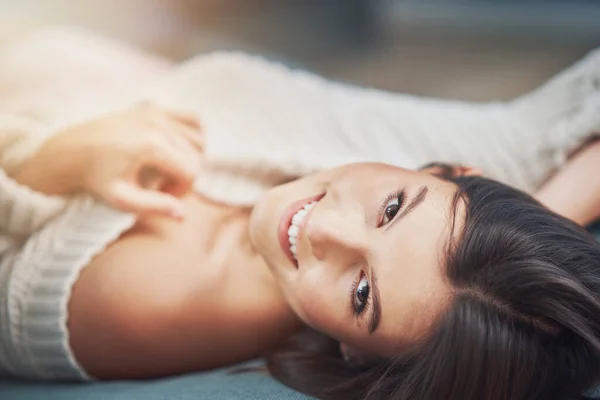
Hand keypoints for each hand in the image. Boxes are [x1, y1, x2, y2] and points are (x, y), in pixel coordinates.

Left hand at [17, 105, 203, 218]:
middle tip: (163, 186)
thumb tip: (183, 215)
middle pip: (197, 157)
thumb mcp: (121, 198)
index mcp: (151, 146)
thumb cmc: (96, 177)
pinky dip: (194, 135)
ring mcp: (158, 113)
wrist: (73, 150)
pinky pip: (193, 119)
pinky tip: (178, 149)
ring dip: (190, 158)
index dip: (182, 190)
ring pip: (199, 141)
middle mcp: (158, 124)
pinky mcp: (156, 108)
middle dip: (186, 176)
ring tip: (168, 169)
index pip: (191, 172)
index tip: (163, 195)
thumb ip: (153, 207)